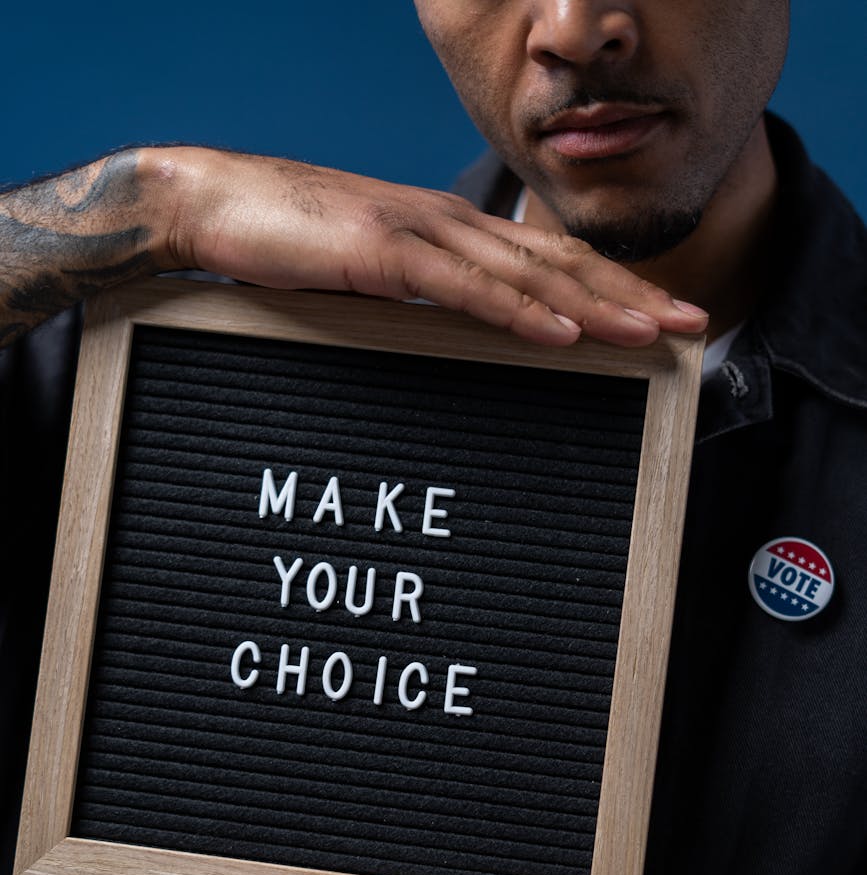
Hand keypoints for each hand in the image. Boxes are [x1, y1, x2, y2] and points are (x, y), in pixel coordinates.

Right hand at [162, 148, 707, 347]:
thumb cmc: (284, 245)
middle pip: (558, 263)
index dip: (610, 285)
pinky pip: (464, 287)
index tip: (660, 315)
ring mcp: (418, 233)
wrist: (211, 205)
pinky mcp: (382, 253)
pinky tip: (564, 333)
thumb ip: (419, 298)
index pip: (546, 259)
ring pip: (526, 274)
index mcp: (446, 228)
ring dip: (595, 305)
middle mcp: (447, 222)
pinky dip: (519, 311)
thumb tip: (459, 335)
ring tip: (652, 331)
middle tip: (692, 323)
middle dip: (630, 294)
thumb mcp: (368, 275)